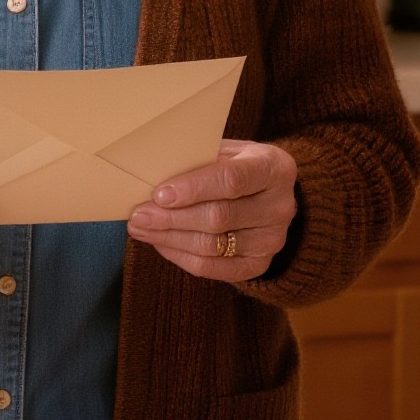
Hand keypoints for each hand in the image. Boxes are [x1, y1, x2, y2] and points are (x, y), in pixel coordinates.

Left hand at [127, 139, 298, 282]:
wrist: (268, 195)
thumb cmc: (237, 166)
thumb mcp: (226, 151)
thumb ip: (197, 159)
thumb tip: (149, 174)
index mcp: (274, 167)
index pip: (231, 180)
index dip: (193, 188)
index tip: (159, 194)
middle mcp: (280, 206)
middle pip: (219, 217)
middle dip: (172, 217)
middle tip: (139, 214)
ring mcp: (273, 240)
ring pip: (211, 246)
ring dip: (170, 238)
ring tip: (141, 228)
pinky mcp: (259, 265)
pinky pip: (212, 268)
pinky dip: (180, 256)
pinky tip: (161, 243)